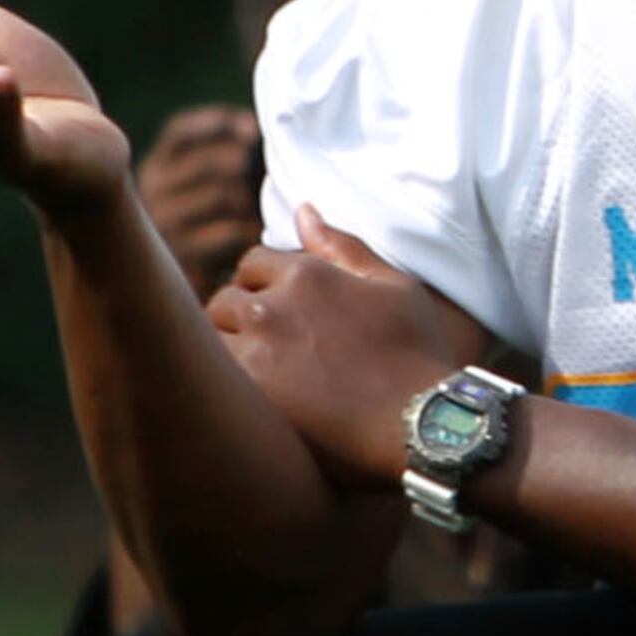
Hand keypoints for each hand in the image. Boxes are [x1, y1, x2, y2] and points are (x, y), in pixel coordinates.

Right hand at [137, 103, 267, 301]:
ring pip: (220, 195)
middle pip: (207, 163)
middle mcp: (151, 194)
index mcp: (156, 170)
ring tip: (253, 218)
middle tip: (259, 183)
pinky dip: (248, 233)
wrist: (173, 306)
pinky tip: (249, 241)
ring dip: (247, 204)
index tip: (251, 130)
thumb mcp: (204, 192)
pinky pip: (229, 232)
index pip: (181, 133)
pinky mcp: (182, 260)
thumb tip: (252, 133)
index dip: (217, 124)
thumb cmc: (205, 237)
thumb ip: (222, 163)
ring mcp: (164, 227)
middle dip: (241, 169)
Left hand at [208, 208, 491, 492]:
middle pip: (227, 299)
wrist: (422, 425)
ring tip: (257, 372)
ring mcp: (255, 351)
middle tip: (267, 346)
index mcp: (307, 274)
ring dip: (227, 347)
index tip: (281, 312)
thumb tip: (302, 211)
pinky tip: (251, 398)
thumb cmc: (418, 355)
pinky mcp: (249, 395)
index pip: (255, 263)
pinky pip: (214, 378)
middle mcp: (273, 305)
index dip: (265, 285)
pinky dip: (225, 382)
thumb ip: (343, 247)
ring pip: (213, 336)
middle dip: (242, 316)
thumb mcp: (394, 287)